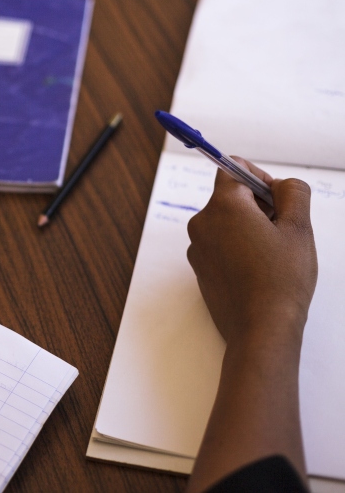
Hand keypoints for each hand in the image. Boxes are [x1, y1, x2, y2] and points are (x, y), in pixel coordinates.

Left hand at [186, 158, 317, 343]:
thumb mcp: (298, 228)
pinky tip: (259, 268)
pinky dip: (237, 247)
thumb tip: (281, 183)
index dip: (259, 176)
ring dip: (249, 227)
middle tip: (284, 227)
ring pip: (225, 223)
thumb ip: (293, 193)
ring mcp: (197, 248)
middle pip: (229, 197)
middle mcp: (202, 223)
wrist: (260, 328)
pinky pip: (219, 246)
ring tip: (274, 252)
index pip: (232, 169)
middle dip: (258, 204)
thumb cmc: (281, 278)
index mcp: (222, 206)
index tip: (278, 196)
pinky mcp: (199, 269)